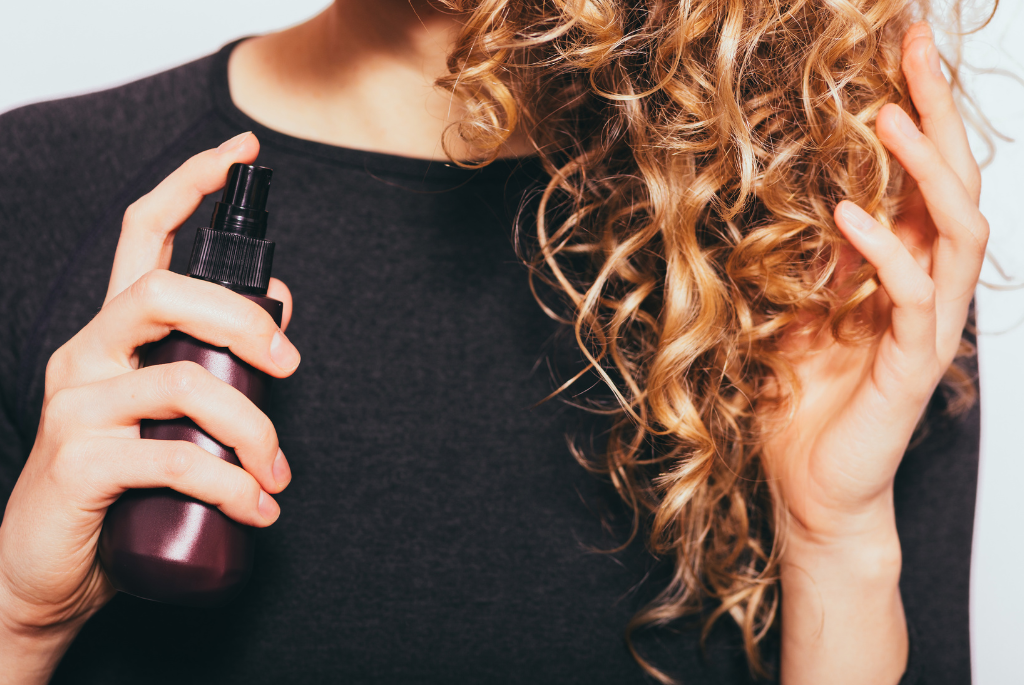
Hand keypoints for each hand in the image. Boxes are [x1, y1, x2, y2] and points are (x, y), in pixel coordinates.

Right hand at [0, 133, 299, 681]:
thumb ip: (210, 366)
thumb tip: (282, 313)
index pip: (140, 235)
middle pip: (163, 292)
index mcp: (114, 336)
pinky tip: (257, 509)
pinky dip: (231, 485)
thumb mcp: (171, 420)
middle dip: (243, 319)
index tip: (242, 152)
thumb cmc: (123, 488)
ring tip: (277, 475)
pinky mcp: (79, 463)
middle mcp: (87, 355)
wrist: (48, 572)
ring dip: (252, 430)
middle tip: (290, 367)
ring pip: (182, 383)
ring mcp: (76, 407)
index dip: (190, 184)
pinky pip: (173, 460)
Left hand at [769, 23, 987, 684]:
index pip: (925, 176)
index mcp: (903, 269)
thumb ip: (813, 259)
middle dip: (939, 112)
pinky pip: (916, 297)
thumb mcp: (797, 309)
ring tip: (888, 114)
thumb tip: (807, 199)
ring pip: (960, 231)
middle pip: (958, 184)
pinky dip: (886, 251)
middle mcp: (929, 289)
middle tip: (914, 46)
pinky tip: (850, 216)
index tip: (898, 48)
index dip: (919, 111)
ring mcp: (929, 327)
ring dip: (926, 169)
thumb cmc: (808, 403)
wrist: (812, 485)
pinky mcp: (914, 366)